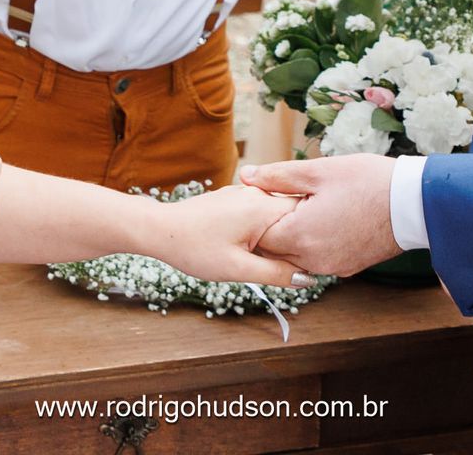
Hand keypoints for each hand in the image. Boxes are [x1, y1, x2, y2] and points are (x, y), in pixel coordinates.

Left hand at [146, 184, 306, 285]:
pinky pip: (261, 212)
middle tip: (287, 265)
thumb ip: (276, 273)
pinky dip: (262, 229)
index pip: (307, 216)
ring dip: (277, 235)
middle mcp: (257, 193)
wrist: (160, 230)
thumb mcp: (238, 269)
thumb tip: (307, 279)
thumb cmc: (195, 249)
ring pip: (277, 214)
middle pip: (294, 214)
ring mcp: (245, 193)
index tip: (312, 261)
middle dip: (295, 239)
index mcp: (263, 207)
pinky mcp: (235, 198)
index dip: (312, 239)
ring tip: (264, 257)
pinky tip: (249, 246)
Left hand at [240, 156, 402, 277]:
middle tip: (279, 202)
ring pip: (296, 258)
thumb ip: (277, 176)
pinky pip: (317, 260)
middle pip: (275, 251)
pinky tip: (323, 221)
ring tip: (302, 209)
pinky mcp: (348, 268)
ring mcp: (332, 267)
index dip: (256, 217)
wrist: (413, 203)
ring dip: (293, 238)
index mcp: (301, 235)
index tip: (261, 199)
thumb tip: (246, 175)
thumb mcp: (319, 171)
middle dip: (272, 229)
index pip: (259, 237)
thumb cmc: (367, 181)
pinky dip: (313, 244)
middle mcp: (313, 259)